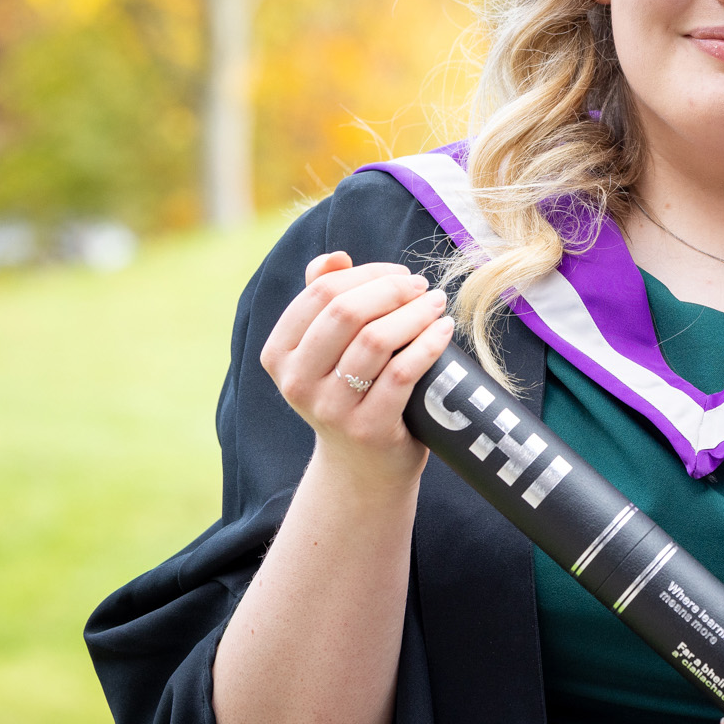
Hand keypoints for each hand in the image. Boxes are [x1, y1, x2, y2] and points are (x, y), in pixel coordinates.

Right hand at [260, 250, 455, 487]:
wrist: (363, 466)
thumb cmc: (350, 392)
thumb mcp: (327, 350)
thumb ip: (324, 300)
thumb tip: (336, 257)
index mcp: (280, 353)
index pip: (320, 293)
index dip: (365, 274)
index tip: (398, 273)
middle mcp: (296, 382)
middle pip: (345, 313)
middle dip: (391, 290)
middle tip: (421, 287)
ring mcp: (330, 408)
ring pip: (375, 340)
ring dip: (415, 314)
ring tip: (436, 304)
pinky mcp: (367, 428)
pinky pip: (402, 373)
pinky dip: (428, 344)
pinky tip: (444, 331)